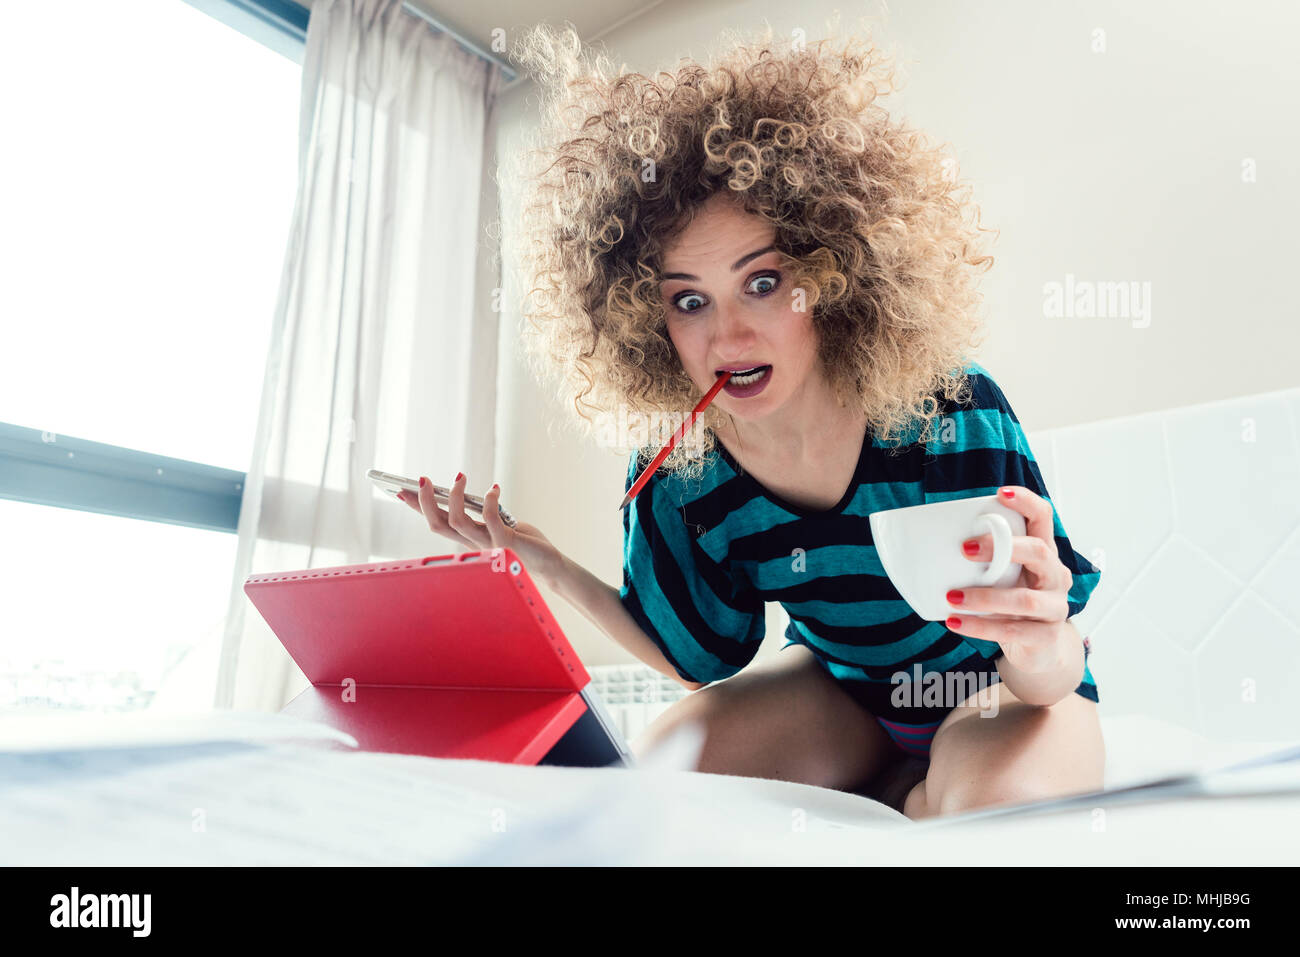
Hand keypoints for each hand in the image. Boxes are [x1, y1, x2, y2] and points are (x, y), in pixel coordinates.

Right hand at [396, 473, 566, 587]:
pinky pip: (490, 518)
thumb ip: (482, 513)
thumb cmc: (523, 541)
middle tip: (422, 479)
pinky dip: (489, 500)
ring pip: (457, 522)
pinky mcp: (505, 542)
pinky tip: (495, 488)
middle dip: (425, 502)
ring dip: (454, 496)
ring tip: (459, 477)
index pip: (435, 523)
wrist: (548, 564)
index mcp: (468, 539)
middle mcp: (473, 544)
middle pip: (437, 525)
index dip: (416, 508)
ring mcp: (487, 545)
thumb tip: (467, 490)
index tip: (400, 490)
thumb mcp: (497, 524)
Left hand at [943, 485, 1072, 674]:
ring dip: (984, 596)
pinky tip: (954, 622)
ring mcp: (1055, 607)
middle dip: (1002, 548)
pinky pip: (1012, 630)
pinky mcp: (1045, 637)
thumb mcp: (1003, 577)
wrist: (1039, 649)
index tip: (999, 493)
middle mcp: (1056, 576)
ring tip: (951, 596)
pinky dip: (980, 627)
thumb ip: (983, 560)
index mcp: (1045, 553)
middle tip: (964, 549)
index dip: (1025, 502)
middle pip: (1039, 552)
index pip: (1043, 518)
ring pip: (1024, 599)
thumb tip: (925, 541)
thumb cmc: (1012, 603)